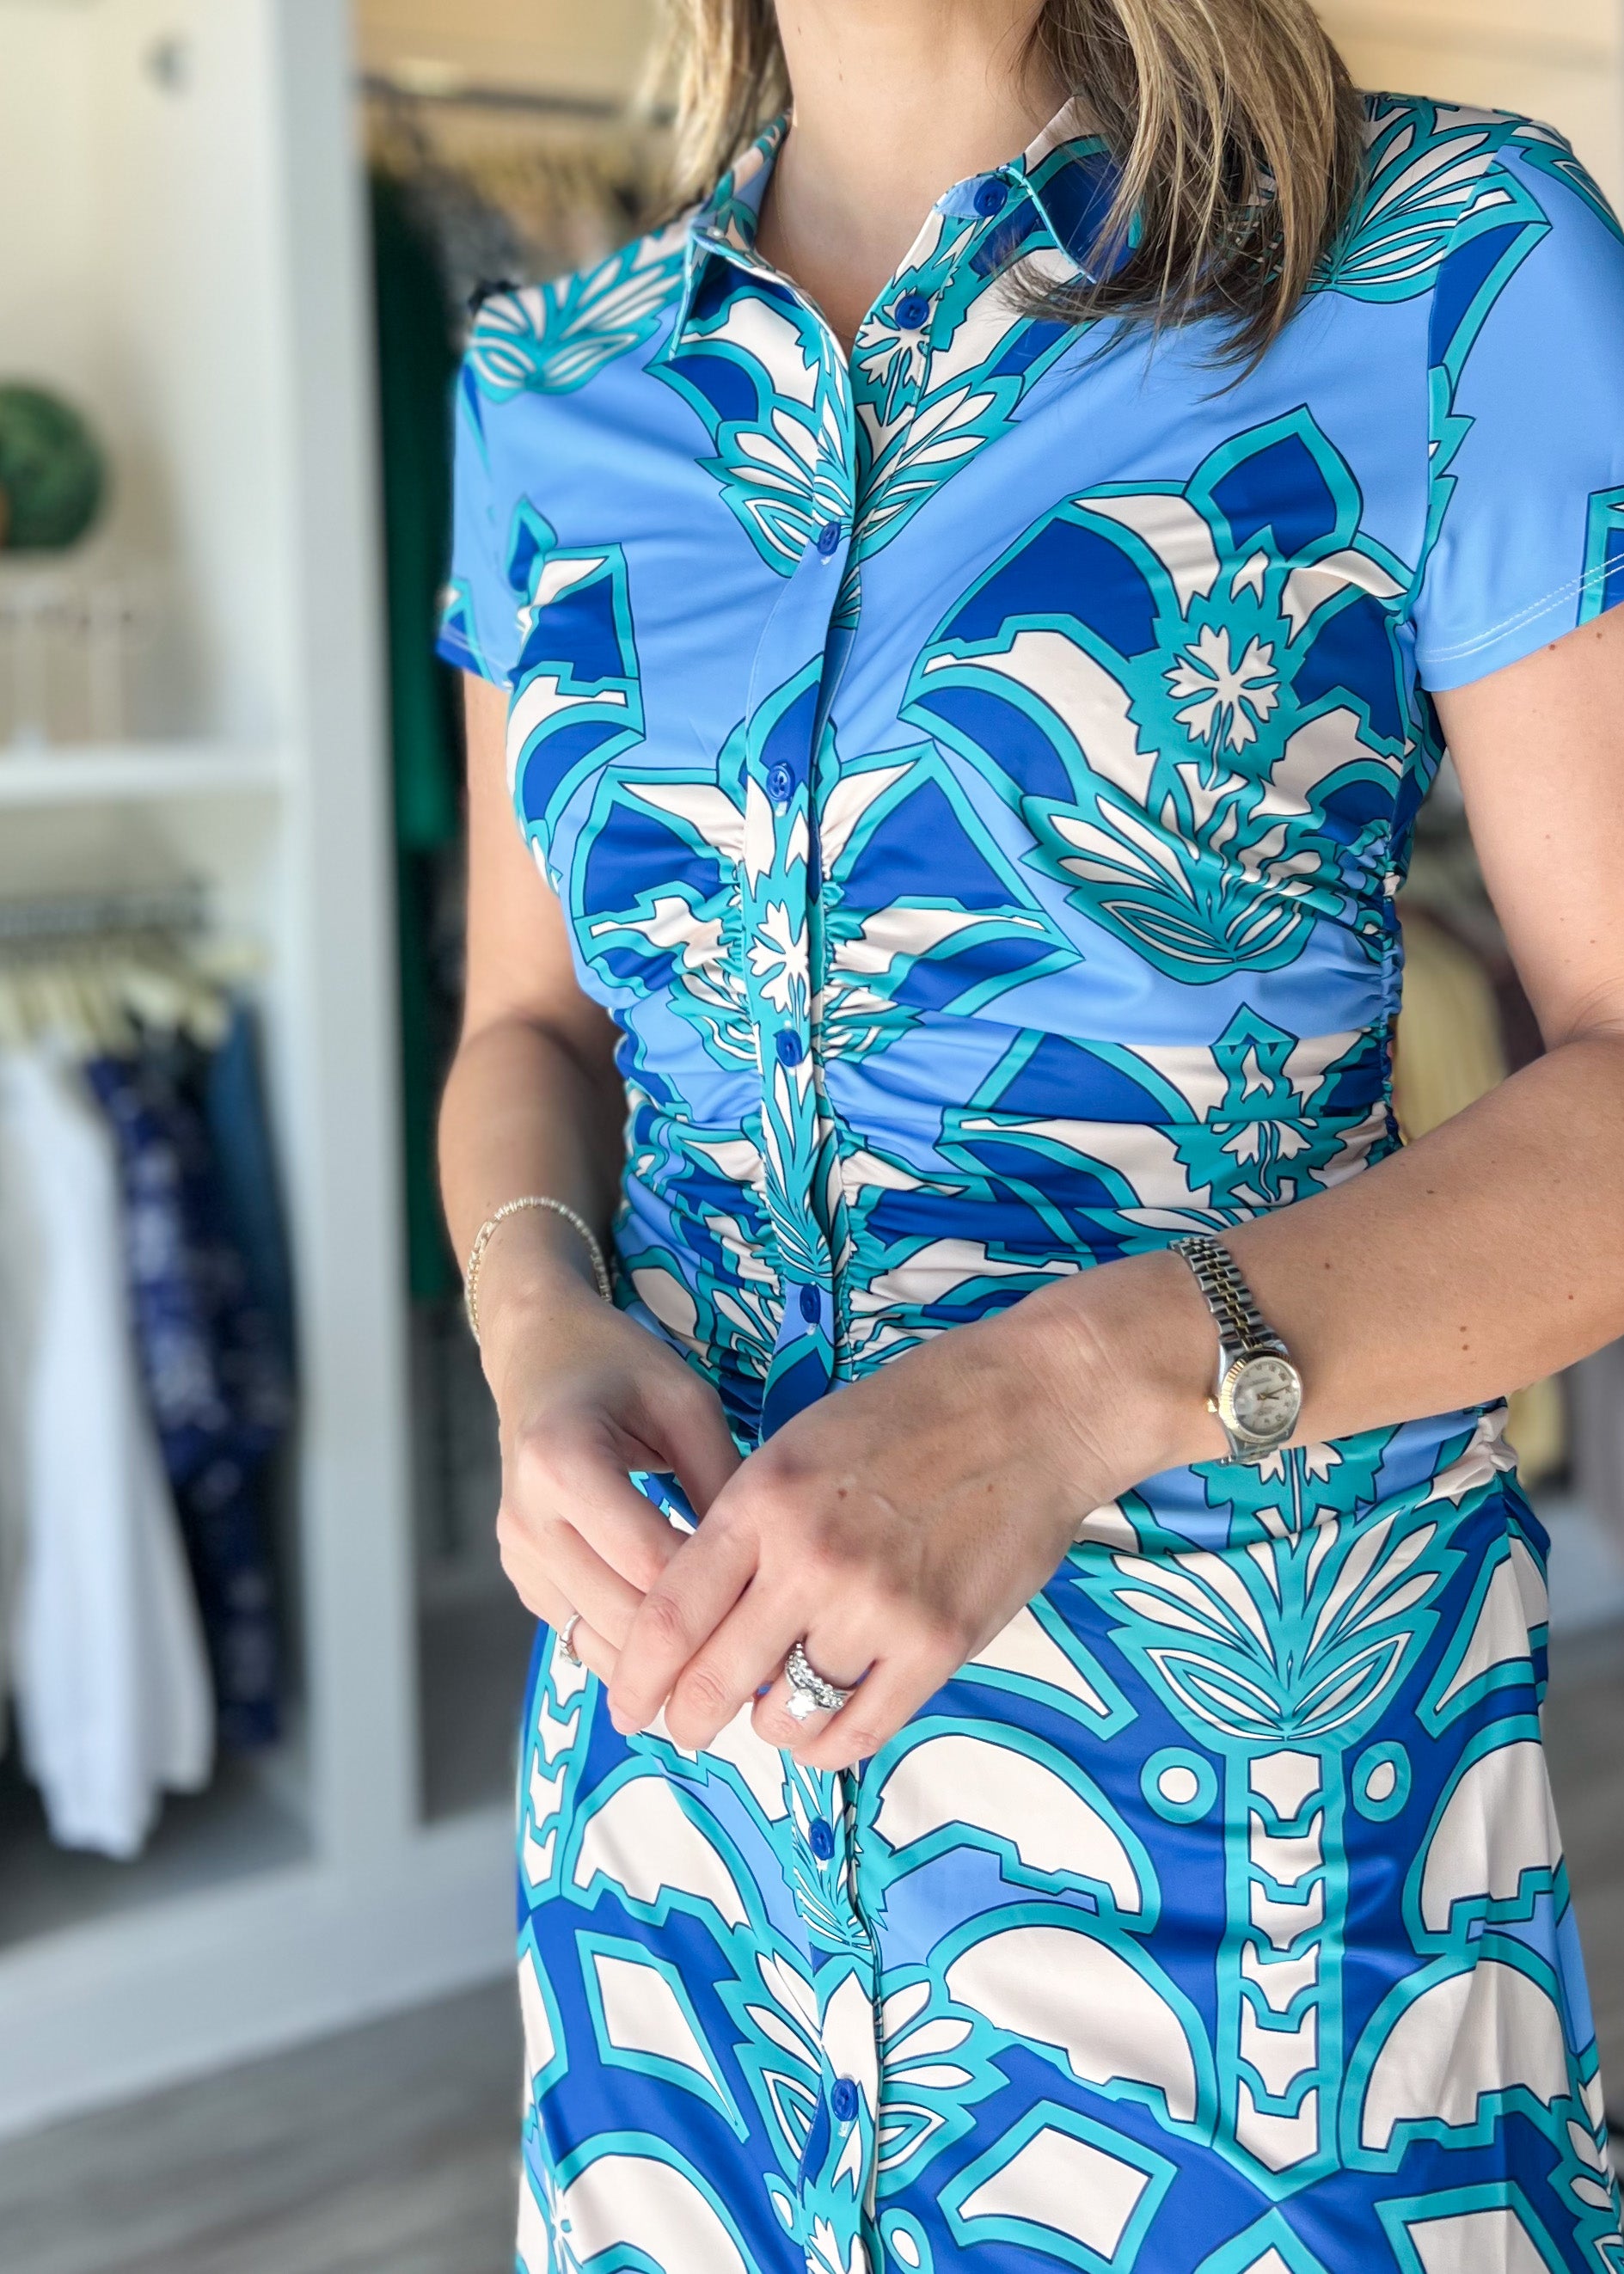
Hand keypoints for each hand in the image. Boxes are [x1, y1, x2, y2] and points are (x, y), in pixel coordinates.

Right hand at [480, 1230, 741, 1686]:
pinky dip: (632, 1647)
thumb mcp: (687, 1404)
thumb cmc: (620, 1367)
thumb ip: (722, 1482)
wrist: (538, 1355)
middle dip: (695, 1639)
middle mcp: (527, 1519)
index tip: (773, 1605)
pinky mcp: (521, 1577)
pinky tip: (681, 1640)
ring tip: (730, 1654)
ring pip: (599, 1641)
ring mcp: (516, 1555)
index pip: (649, 1562)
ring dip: (664, 1658)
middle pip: (622, 1614)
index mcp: (562, 1462)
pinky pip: (580, 1635)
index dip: (714, 1592)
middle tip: (764, 1645)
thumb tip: (766, 1571)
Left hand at [606, 1258, 1199, 1768]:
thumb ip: (748, 1527)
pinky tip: (821, 1725)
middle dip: (685, 1718)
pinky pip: (858, 1732)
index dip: (636, 1675)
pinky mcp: (938, 1645)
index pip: (669, 1614)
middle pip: (713, 1679)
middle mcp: (810, 1560)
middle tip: (681, 1728)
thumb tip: (700, 1615)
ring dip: (767, 1724)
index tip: (627, 1702)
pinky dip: (826, 1744)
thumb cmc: (915, 1413)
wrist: (1036, 1406)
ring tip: (772, 1707)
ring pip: (784, 1716)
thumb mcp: (801, 1444)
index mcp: (762, 1500)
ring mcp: (877, 1608)